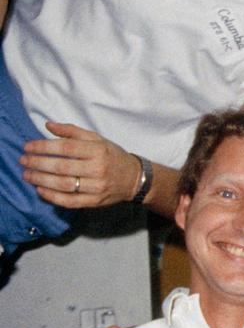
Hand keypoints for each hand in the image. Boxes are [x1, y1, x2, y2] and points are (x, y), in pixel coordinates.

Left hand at [19, 122, 142, 208]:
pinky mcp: (94, 201)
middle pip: (62, 167)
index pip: (66, 148)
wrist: (135, 179)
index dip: (43, 147)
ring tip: (27, 175)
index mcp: (98, 151)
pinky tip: (40, 190)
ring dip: (41, 180)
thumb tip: (48, 125)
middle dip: (38, 164)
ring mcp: (96, 187)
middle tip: (23, 161)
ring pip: (63, 185)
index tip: (28, 147)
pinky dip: (52, 196)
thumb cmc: (113, 156)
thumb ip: (73, 131)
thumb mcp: (97, 139)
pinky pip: (69, 201)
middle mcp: (98, 169)